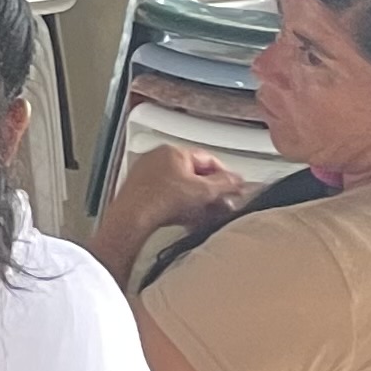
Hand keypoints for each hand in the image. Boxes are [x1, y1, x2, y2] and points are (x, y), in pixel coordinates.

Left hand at [116, 140, 252, 235]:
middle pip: (193, 174)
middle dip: (210, 191)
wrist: (133, 218)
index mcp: (173, 151)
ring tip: (205, 214)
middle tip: (221, 203)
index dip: (225, 176)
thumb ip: (226, 184)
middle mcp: (157, 158)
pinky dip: (179, 206)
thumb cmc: (161, 199)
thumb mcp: (204, 191)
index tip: (234, 188)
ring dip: (196, 201)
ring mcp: (146, 174)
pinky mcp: (139, 191)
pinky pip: (166, 196)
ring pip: (180, 186)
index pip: (208, 159)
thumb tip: (237, 180)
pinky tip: (187, 219)